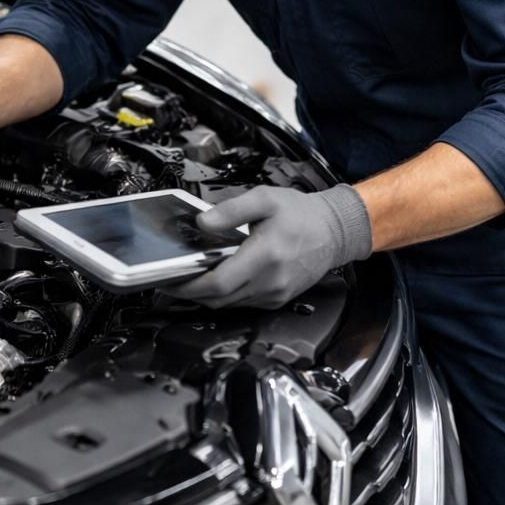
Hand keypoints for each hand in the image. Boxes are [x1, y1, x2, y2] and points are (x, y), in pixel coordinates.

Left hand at [174, 183, 372, 309]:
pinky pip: (245, 304)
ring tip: (190, 280)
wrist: (335, 231)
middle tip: (172, 281)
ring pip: (230, 305)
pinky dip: (227, 296)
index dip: (189, 286)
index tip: (170, 280)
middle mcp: (270, 282)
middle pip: (219, 299)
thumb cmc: (302, 214)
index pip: (218, 283)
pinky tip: (218, 281)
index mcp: (265, 256)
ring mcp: (275, 294)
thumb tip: (202, 222)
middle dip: (191, 293)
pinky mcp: (279, 299)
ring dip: (207, 296)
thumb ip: (231, 210)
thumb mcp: (265, 199)